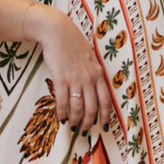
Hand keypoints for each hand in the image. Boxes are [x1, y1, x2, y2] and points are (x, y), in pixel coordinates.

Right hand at [35, 6, 110, 132]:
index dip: (105, 116)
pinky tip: (61, 117)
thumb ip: (93, 74)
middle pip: (92, 108)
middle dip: (88, 123)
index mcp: (98, 74)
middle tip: (84, 131)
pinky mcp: (60, 78)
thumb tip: (92, 90)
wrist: (57, 32)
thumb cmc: (72, 44)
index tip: (104, 127)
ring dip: (75, 120)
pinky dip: (62, 112)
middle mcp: (89, 78)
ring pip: (77, 107)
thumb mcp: (89, 58)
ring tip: (72, 126)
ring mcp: (75, 79)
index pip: (106, 101)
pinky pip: (62, 101)